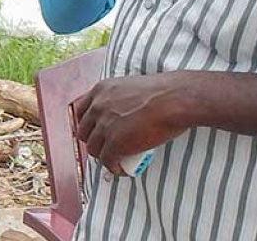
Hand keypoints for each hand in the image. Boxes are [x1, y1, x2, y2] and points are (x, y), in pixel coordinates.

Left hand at [73, 72, 196, 175]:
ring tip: (116, 160)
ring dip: (103, 156)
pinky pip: (107, 161)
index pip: (80, 111)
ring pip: (93, 149)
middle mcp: (97, 107)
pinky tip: (121, 169)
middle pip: (83, 132)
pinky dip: (114, 167)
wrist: (176, 99)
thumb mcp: (131, 87)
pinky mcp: (115, 143)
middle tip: (107, 147)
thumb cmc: (164, 92)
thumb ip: (120, 98)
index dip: (87, 125)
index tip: (95, 132)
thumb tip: (123, 112)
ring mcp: (104, 125)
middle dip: (94, 141)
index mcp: (101, 90)